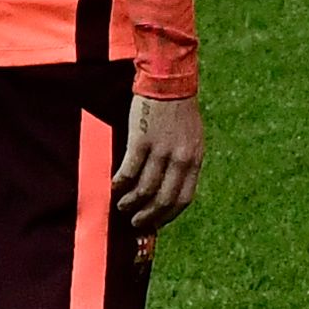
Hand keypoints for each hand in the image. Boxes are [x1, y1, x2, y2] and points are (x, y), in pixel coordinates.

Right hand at [115, 89, 203, 234]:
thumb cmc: (179, 113)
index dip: (167, 216)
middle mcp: (180, 158)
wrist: (169, 84)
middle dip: (148, 217)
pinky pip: (129, 171)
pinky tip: (113, 187)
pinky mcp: (142, 141)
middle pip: (164, 199)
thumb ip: (184, 163)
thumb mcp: (191, 140)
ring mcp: (161, 150)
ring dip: (130, 203)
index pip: (183, 199)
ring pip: (144, 189)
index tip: (155, 224)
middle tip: (134, 224)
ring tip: (121, 207)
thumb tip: (171, 187)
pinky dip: (120, 184)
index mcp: (194, 159)